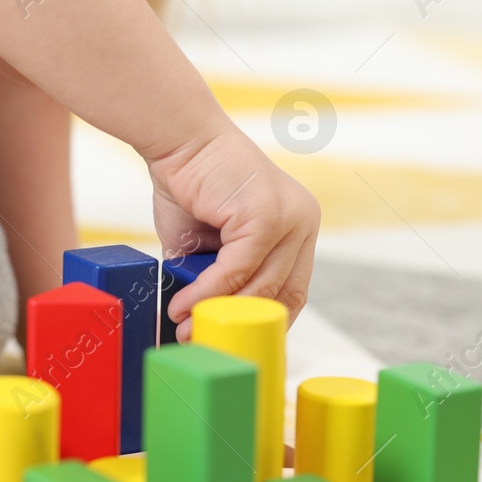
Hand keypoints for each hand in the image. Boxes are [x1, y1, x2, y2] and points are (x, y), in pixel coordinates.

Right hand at [150, 128, 320, 341]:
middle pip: (280, 293)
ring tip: (184, 327)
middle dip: (240, 325)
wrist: (178, 138)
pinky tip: (182, 304)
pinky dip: (206, 293)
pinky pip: (236, 271)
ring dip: (217, 312)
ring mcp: (290, 218)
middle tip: (200, 341)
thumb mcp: (213, 243)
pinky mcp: (266, 217)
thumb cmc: (190, 185)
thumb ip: (222, 277)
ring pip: (258, 287)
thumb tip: (208, 322)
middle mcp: (303, 222)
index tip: (237, 342)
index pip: (294, 289)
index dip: (265, 322)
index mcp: (299, 227)